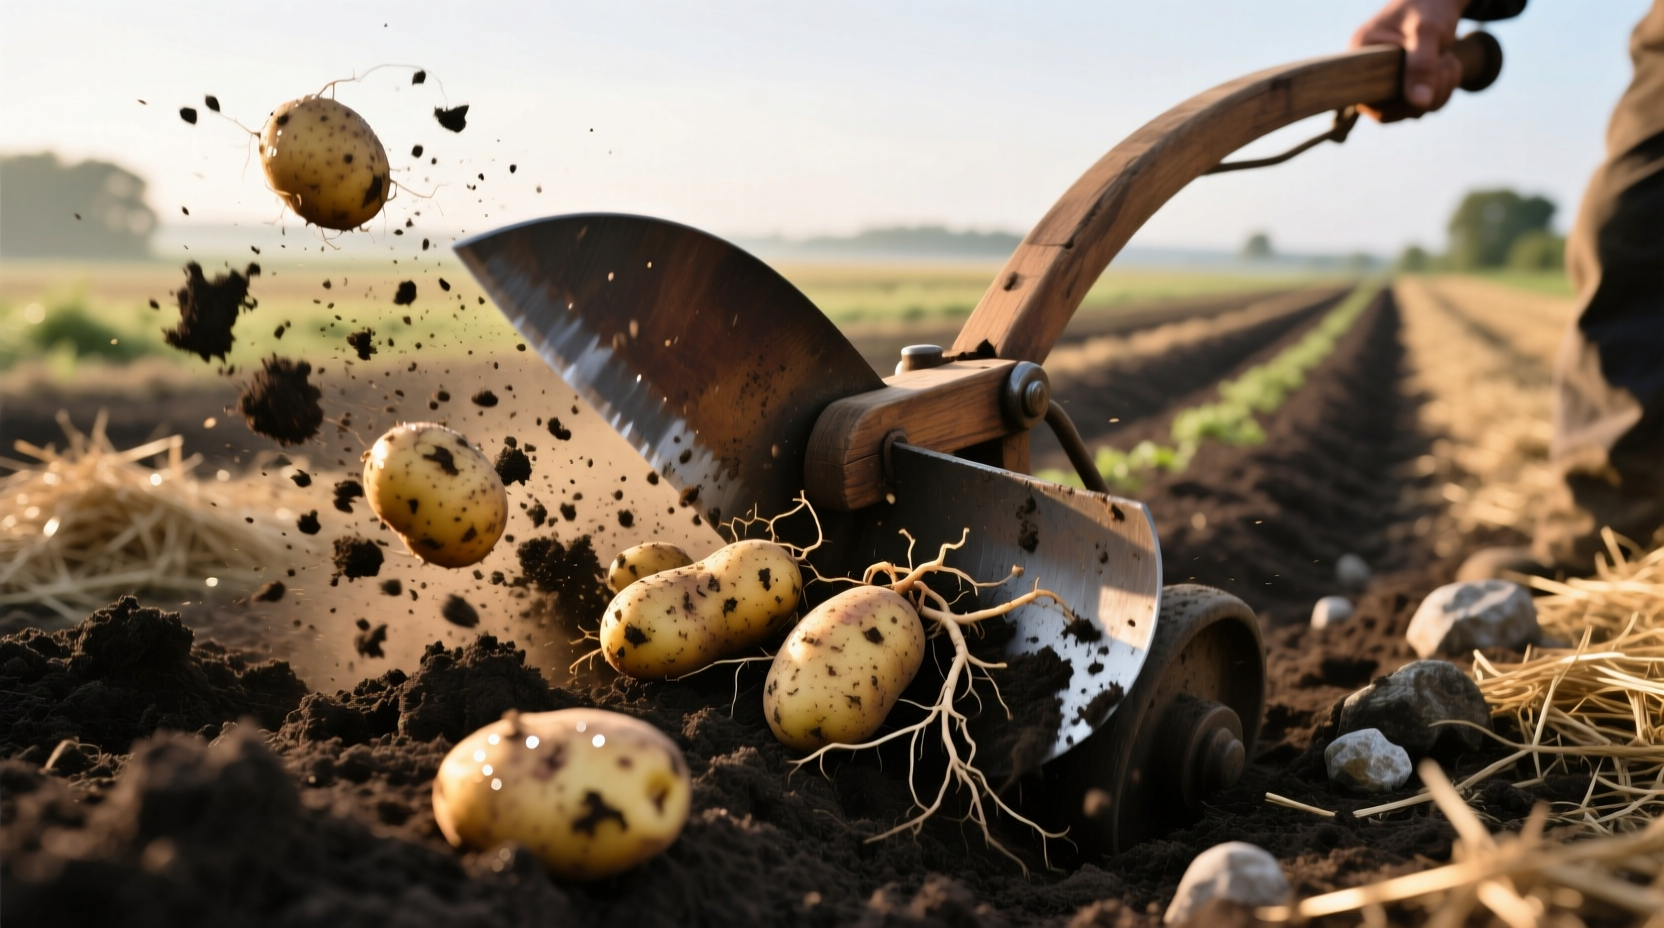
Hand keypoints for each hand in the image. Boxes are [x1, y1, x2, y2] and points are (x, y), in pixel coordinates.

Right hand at [1350, 0, 1466, 121]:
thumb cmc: (1428, 6)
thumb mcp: (1427, 33)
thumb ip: (1421, 67)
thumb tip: (1419, 104)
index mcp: (1359, 55)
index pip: (1367, 99)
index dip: (1398, 101)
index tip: (1425, 81)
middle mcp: (1366, 72)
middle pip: (1390, 110)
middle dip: (1427, 93)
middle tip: (1445, 63)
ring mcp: (1385, 80)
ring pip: (1410, 110)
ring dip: (1439, 91)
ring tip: (1448, 60)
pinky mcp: (1403, 83)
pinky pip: (1421, 104)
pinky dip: (1442, 90)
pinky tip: (1448, 65)